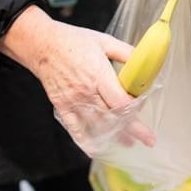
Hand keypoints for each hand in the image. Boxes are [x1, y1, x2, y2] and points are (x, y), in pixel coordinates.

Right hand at [0, 5, 155, 153]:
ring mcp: (74, 101)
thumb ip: (126, 53)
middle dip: (133, 130)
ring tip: (128, 143)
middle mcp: (87, 92)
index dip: (135, 108)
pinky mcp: (62, 107)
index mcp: (99, 75)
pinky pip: (75, 129)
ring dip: (114, 137)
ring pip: (97, 126)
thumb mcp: (104, 41)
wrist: (42, 45)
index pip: (121, 102)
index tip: (143, 107)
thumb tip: (145, 62)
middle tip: (148, 140)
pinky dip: (86, 141)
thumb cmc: (73, 41)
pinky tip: (96, 149)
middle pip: (113, 117)